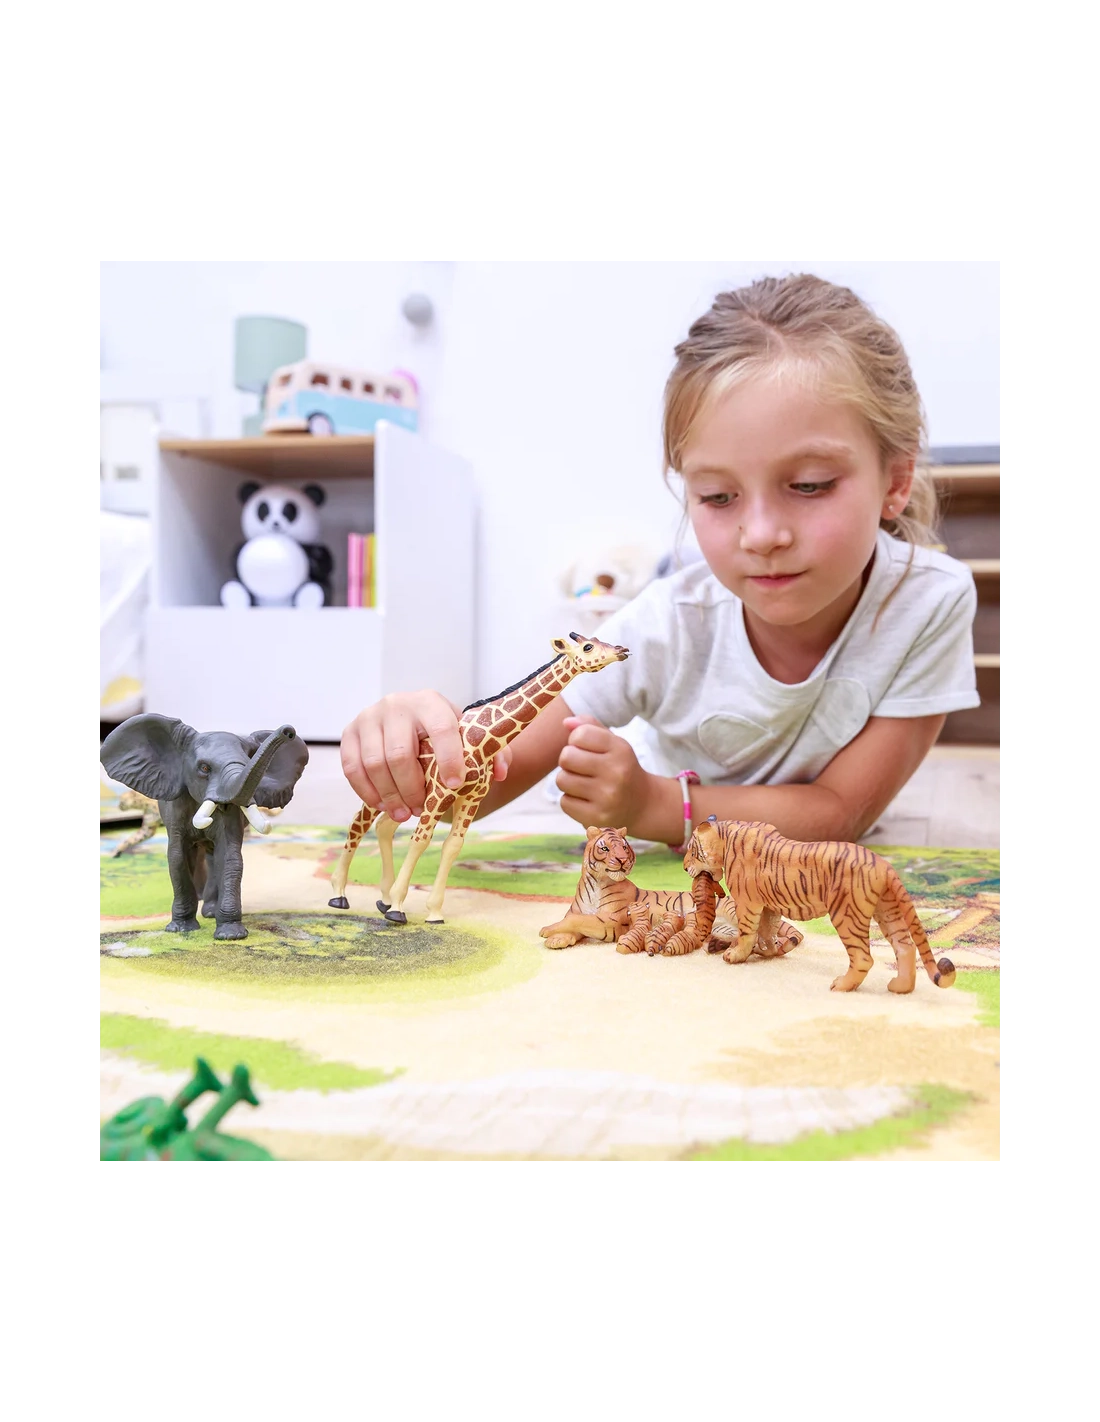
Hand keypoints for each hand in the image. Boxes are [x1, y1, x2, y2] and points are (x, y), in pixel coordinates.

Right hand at [341, 692, 511, 821]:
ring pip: (374, 764)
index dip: (450, 758)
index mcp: (429, 702)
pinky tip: (383, 805)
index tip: (455, 784)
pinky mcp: (349, 733)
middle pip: (400, 755)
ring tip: (404, 814)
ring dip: (390, 796)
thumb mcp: (469, 737)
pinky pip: (352, 768)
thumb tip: (499, 773)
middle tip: (422, 810)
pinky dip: (367, 792)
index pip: (441, 728)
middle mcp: (396, 704)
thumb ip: (493, 753)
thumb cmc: (442, 733)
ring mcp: (369, 717)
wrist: (411, 718)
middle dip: (412, 790)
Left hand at [556, 716, 650, 830]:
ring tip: (583, 783)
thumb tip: (566, 722)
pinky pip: (564, 802)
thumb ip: (589, 727)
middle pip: (566, 757)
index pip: (580, 735)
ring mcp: (607, 797)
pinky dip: (571, 800)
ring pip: (562, 780)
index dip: (576, 740)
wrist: (643, 805)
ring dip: (568, 781)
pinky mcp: (597, 818)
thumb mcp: (612, 744)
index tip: (585, 749)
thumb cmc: (620, 768)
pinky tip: (586, 800)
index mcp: (621, 750)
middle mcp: (616, 773)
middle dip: (568, 761)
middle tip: (581, 767)